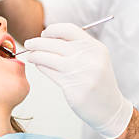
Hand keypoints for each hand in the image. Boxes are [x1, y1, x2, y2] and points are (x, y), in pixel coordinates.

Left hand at [24, 23, 132, 138]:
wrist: (110, 108)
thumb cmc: (98, 82)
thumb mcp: (96, 59)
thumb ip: (78, 47)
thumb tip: (50, 37)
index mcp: (95, 48)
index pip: (69, 30)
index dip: (53, 30)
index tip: (44, 34)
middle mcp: (88, 58)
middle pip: (55, 43)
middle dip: (37, 42)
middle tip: (29, 43)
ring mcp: (80, 73)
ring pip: (48, 58)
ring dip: (35, 55)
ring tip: (30, 55)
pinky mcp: (71, 87)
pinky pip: (49, 72)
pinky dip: (41, 66)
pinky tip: (38, 65)